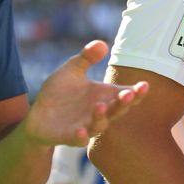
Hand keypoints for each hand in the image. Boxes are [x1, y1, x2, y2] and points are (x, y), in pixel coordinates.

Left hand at [23, 41, 148, 146]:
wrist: (38, 116)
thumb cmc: (60, 93)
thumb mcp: (72, 71)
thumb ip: (86, 58)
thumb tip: (102, 44)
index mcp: (104, 96)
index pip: (126, 95)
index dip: (137, 92)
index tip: (145, 85)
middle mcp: (100, 113)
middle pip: (117, 110)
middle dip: (124, 102)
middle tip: (129, 94)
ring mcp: (86, 126)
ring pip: (99, 125)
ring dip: (101, 117)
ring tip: (100, 106)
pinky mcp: (69, 137)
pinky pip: (78, 140)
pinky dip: (80, 137)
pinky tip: (80, 131)